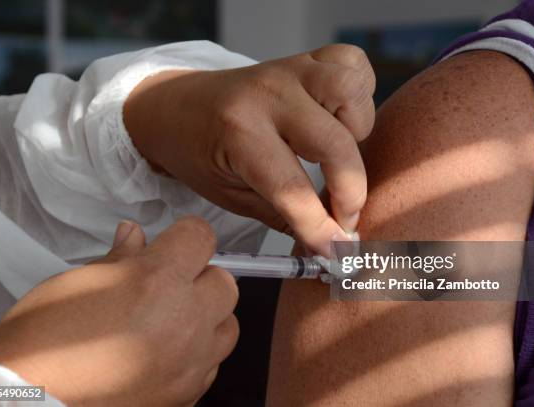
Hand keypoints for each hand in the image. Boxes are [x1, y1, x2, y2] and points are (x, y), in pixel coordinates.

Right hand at [0, 217, 237, 406]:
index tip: (175, 241)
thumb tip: (135, 235)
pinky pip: (211, 365)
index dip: (187, 235)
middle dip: (201, 277)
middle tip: (169, 284)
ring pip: (227, 326)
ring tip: (173, 321)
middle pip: (225, 283)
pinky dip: (197, 355)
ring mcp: (191, 362)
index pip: (201, 237)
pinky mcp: (187, 394)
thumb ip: (119, 259)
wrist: (28, 405)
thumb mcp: (75, 284)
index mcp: (158, 280)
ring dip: (207, 318)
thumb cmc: (41, 343)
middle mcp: (185, 320)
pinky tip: (166, 354)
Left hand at [124, 44, 375, 256]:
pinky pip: (351, 63)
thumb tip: (331, 246)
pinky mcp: (303, 58)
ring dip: (358, 131)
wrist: (175, 106)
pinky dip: (358, 94)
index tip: (336, 253)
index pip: (292, 190)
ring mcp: (288, 70)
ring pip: (350, 89)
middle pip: (335, 145)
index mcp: (238, 132)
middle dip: (350, 193)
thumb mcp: (231, 195)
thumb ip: (284, 217)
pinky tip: (340, 120)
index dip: (320, 229)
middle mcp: (267, 95)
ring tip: (339, 156)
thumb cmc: (199, 154)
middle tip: (341, 217)